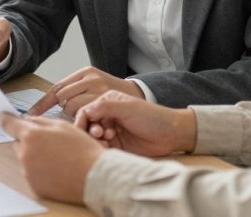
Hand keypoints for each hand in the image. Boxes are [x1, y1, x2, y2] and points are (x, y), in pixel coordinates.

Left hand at [0, 113, 102, 204]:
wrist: (95, 176)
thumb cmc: (83, 150)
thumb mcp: (62, 125)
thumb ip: (40, 121)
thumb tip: (26, 120)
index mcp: (31, 136)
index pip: (9, 124)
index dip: (6, 119)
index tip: (3, 116)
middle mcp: (25, 155)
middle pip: (18, 143)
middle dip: (28, 140)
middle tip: (48, 142)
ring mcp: (28, 172)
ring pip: (25, 158)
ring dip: (34, 155)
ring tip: (57, 157)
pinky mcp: (34, 186)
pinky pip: (32, 173)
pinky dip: (40, 170)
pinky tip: (56, 168)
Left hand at [29, 66, 142, 115]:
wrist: (151, 109)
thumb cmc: (121, 106)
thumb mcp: (98, 94)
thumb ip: (78, 96)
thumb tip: (50, 111)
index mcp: (86, 73)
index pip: (57, 87)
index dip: (42, 103)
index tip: (30, 115)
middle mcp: (91, 77)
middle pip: (61, 96)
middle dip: (64, 112)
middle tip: (79, 121)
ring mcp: (99, 86)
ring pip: (70, 105)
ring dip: (77, 118)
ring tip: (92, 124)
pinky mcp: (106, 97)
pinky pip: (83, 113)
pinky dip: (86, 123)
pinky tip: (98, 127)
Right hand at [74, 91, 196, 156]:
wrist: (170, 134)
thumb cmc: (151, 116)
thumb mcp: (127, 108)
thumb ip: (104, 107)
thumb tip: (84, 111)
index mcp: (108, 102)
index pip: (86, 111)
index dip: (81, 120)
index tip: (81, 129)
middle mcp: (107, 116)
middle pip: (87, 125)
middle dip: (90, 131)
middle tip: (101, 134)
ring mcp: (111, 131)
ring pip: (93, 138)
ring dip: (96, 140)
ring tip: (109, 140)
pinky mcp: (116, 145)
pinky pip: (101, 148)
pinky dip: (102, 148)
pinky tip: (110, 147)